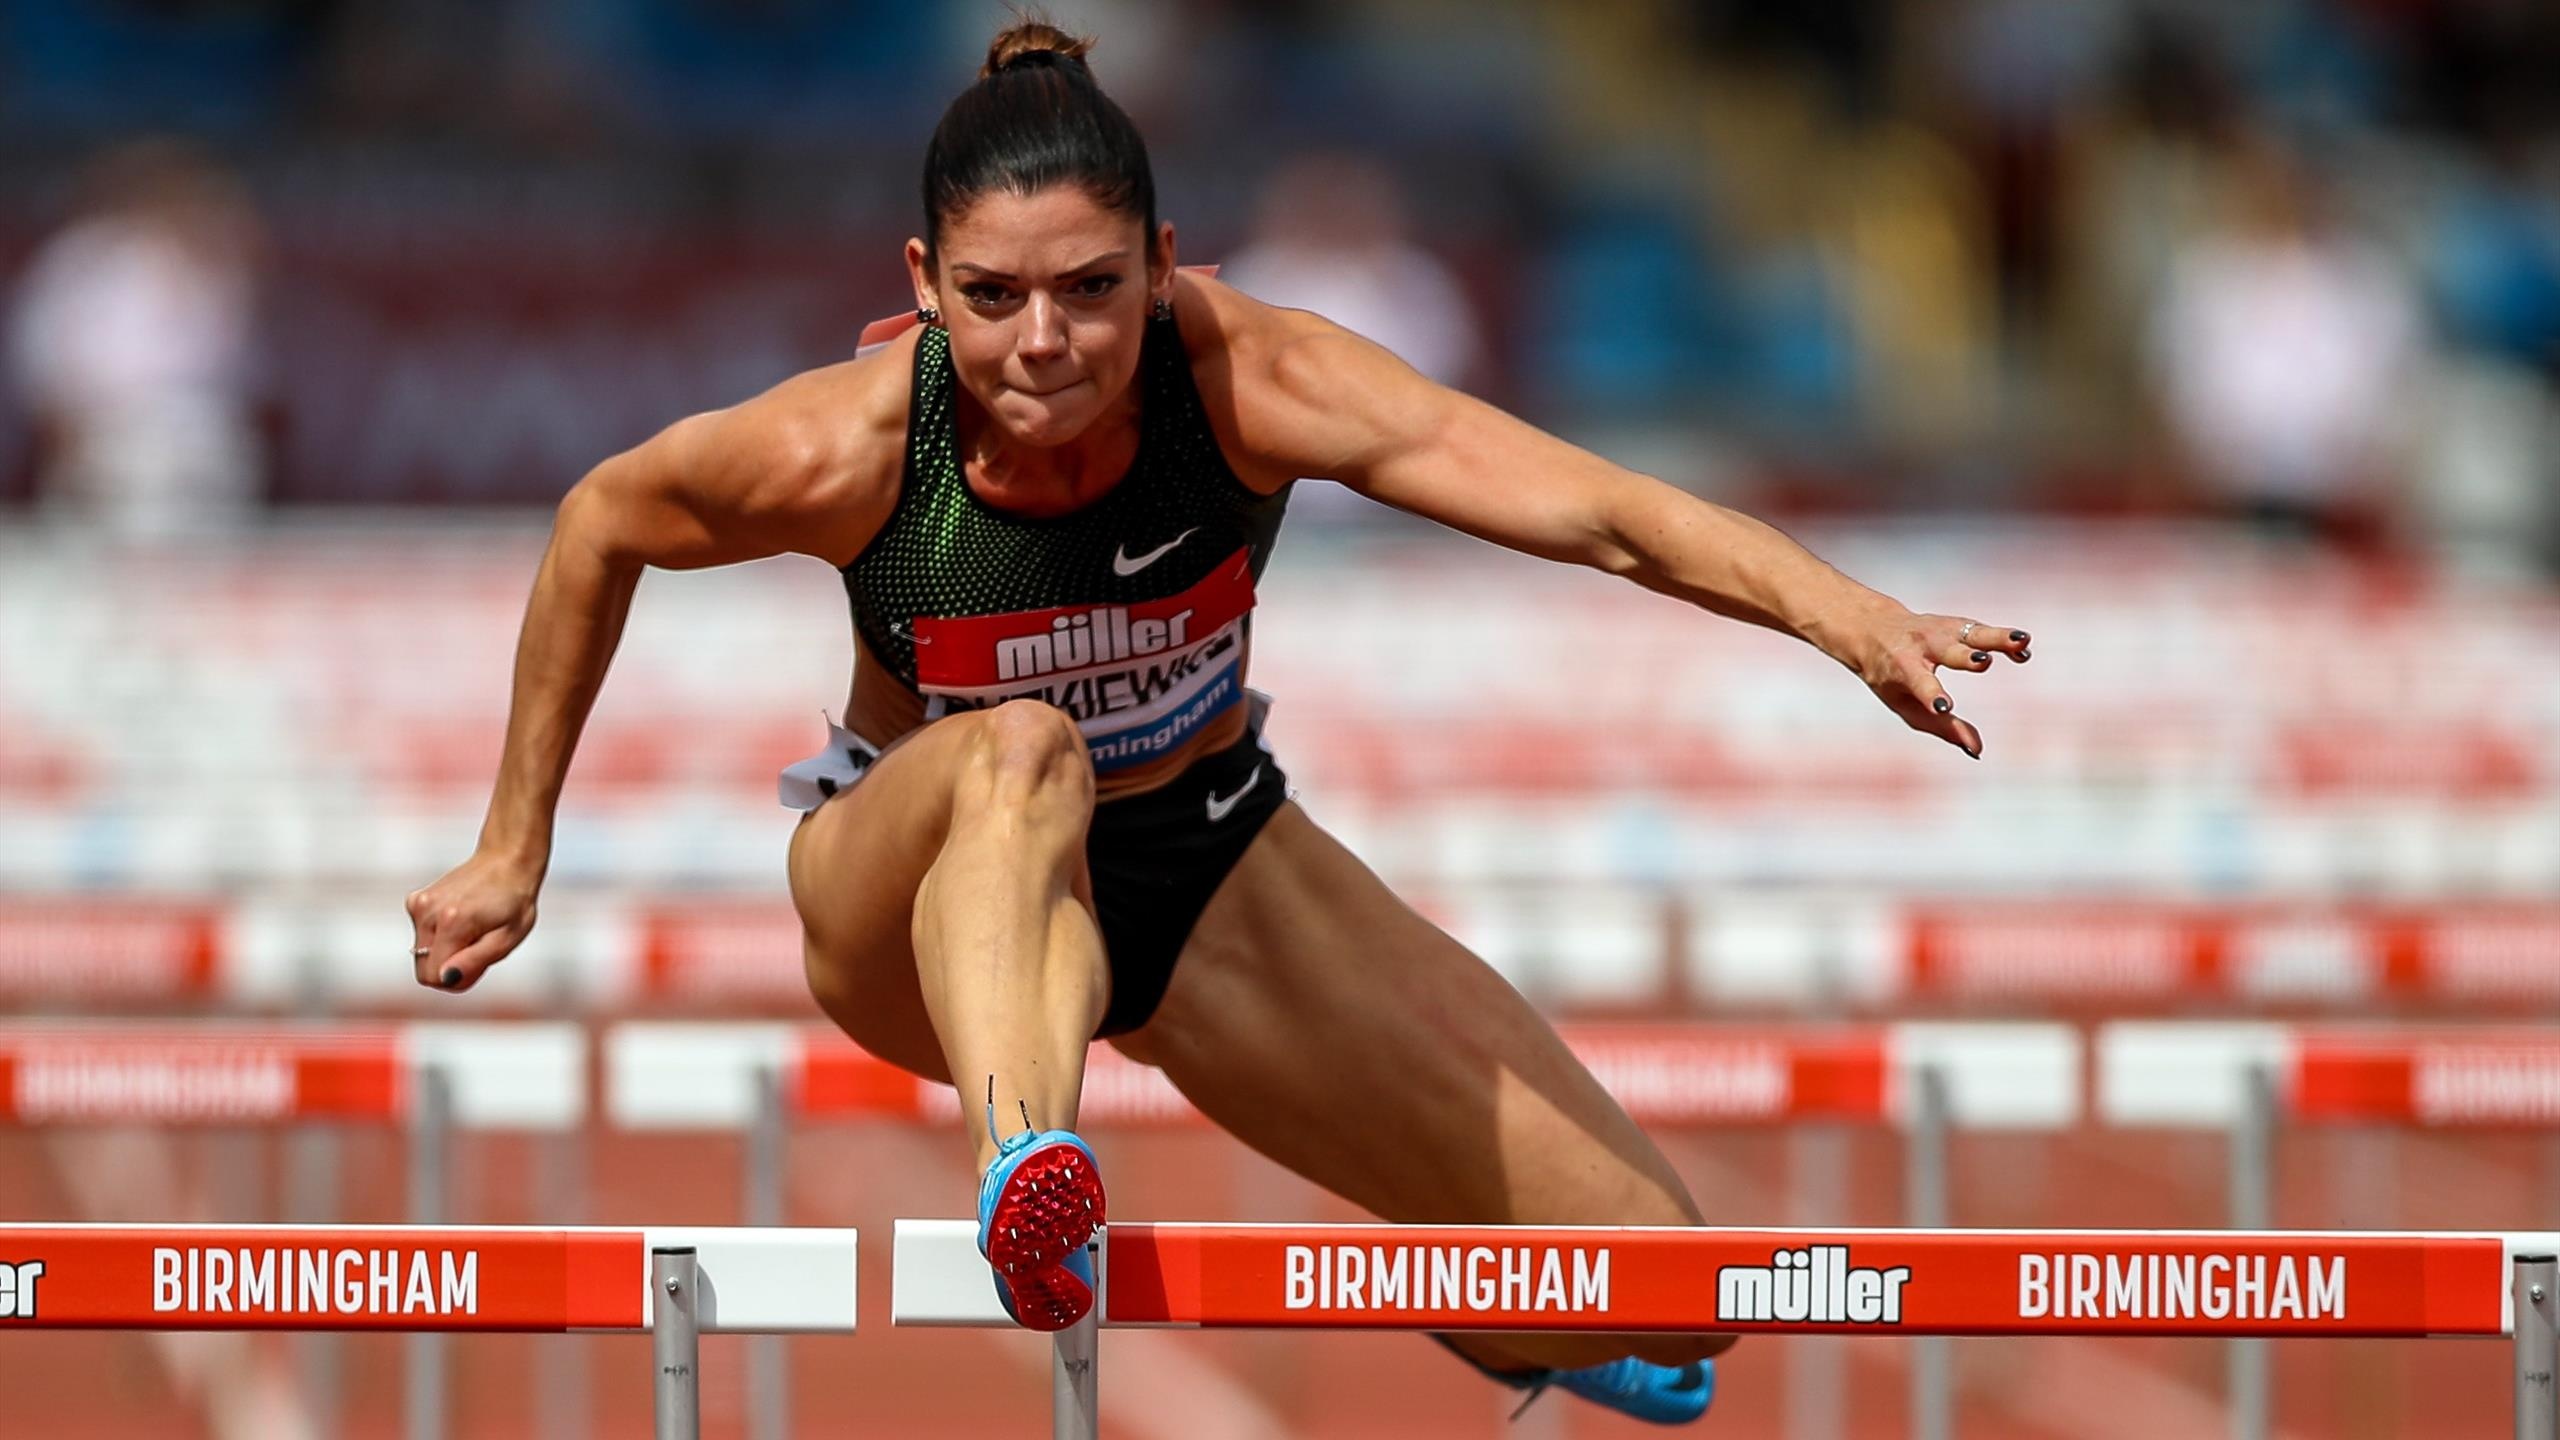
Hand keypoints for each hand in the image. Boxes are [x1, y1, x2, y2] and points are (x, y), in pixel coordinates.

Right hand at [406, 850, 541, 993]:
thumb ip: (475, 961)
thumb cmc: (514, 902)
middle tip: (478, 946)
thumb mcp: (507, 938)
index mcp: (451, 923)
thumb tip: (446, 978)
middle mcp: (427, 913)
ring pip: (421, 954)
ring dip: (446, 950)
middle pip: (424, 969)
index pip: (433, 977)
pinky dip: (439, 935)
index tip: (479, 963)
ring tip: (473, 929)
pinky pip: (421, 935)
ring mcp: (418, 904)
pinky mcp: (415, 900)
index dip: (457, 980)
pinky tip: (462, 917)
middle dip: (449, 968)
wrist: (506, 860)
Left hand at [1831, 604, 2030, 758]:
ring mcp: (1941, 631)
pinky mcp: (1957, 623)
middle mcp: (1922, 646)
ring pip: (1972, 633)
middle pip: (1949, 652)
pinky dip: (2004, 638)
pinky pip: (1983, 631)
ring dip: (1997, 638)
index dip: (1932, 696)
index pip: (1920, 684)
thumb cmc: (1890, 677)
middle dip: (1964, 658)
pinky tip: (2024, 647)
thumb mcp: (1905, 705)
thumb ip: (1941, 727)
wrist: (1873, 629)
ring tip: (2022, 642)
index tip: (1943, 707)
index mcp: (1903, 669)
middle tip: (1982, 663)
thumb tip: (1977, 750)